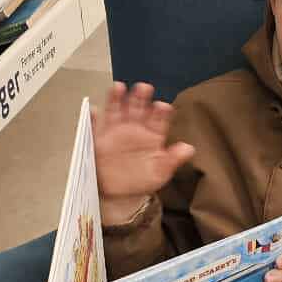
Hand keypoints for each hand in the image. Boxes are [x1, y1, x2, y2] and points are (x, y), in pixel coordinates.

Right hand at [93, 81, 194, 222]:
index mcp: (152, 134)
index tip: (162, 106)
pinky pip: (94, 127)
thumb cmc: (142, 180)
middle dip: (140, 98)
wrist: (120, 193)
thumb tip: (189, 149)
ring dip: (117, 99)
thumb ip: (173, 159)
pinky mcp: (99, 139)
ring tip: (119, 88)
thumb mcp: (160, 172)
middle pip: (138, 109)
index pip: (158, 118)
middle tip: (144, 88)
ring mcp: (115, 131)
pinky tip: (94, 110)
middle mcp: (134, 128)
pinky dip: (93, 118)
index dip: (160, 112)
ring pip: (116, 111)